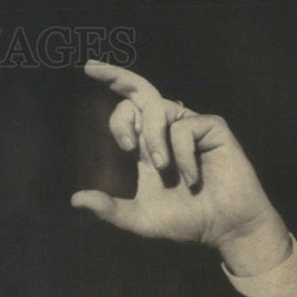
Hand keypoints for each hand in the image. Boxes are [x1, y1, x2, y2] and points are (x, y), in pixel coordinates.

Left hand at [71, 60, 291, 275]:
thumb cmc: (185, 221)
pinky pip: (183, 129)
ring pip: (156, 108)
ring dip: (152, 139)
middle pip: (140, 92)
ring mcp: (190, 126)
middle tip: (90, 68)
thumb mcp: (139, 218)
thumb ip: (109, 209)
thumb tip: (75, 200)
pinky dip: (182, 156)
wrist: (222, 228)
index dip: (116, 117)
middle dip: (116, 76)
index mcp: (148, 147)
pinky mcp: (212, 128)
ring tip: (162, 168)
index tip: (121, 142)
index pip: (127, 114)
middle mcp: (167, 131)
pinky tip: (192, 178)